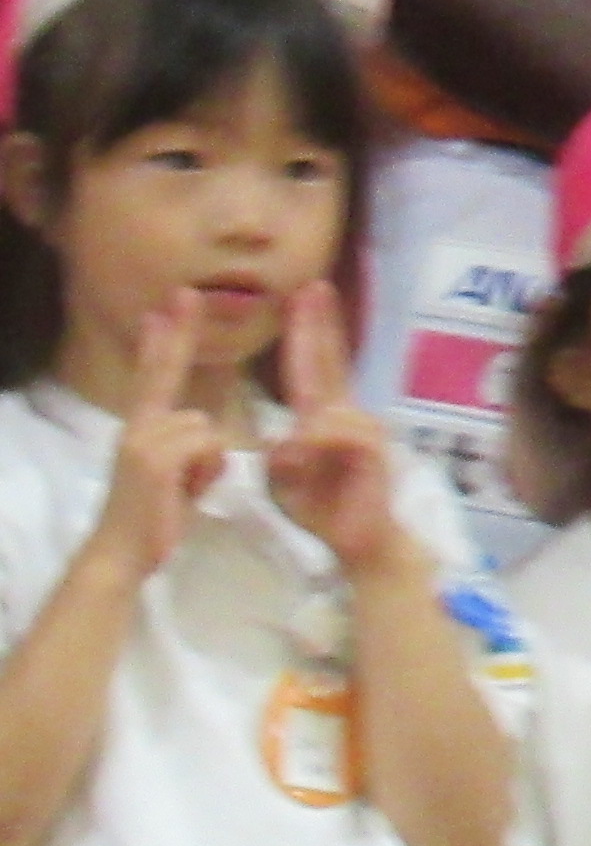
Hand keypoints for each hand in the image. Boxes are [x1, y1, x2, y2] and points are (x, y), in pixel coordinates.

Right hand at [80, 294, 223, 578]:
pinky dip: (208, 473)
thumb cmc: (157, 518)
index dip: (164, 339)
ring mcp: (141, 441)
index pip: (154, 374)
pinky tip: (185, 493)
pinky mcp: (153, 460)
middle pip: (166, 375)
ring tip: (185, 489)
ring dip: (209, 463)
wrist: (125, 554)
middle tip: (184, 291)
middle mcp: (136, 427)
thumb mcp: (177, 474)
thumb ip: (187, 446)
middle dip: (176, 335)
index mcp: (142, 428)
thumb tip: (204, 432)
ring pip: (206, 427)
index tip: (169, 303)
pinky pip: (208, 446)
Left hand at [260, 283, 407, 572]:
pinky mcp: (373, 452)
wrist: (364, 543)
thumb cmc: (325, 509)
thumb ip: (280, 454)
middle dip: (318, 325)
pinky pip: (336, 433)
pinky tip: (302, 463)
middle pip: (330, 362)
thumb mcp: (284, 480)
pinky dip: (315, 445)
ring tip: (293, 468)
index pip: (313, 364)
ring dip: (304, 434)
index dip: (307, 329)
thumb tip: (288, 438)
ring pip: (324, 408)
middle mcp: (347, 414)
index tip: (303, 293)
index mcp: (323, 415)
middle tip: (313, 288)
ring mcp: (364, 431)